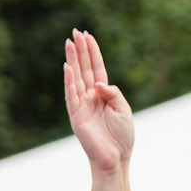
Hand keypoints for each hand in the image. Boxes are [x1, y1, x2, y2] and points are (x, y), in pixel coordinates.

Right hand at [64, 30, 134, 174]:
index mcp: (103, 94)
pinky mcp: (76, 115)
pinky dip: (69, 81)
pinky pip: (71, 95)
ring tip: (69, 43)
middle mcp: (90, 96)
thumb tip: (98, 83)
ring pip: (76, 77)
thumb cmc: (122, 136)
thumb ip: (112, 92)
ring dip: (72, 60)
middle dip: (80, 50)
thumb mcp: (123, 109)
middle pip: (84, 68)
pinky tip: (67, 67)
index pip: (96, 68)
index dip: (92, 51)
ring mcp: (82, 105)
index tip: (87, 35)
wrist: (115, 158)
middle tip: (75, 32)